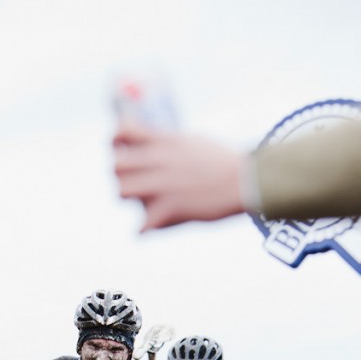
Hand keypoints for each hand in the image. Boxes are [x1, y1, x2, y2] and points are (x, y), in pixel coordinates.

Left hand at [113, 124, 244, 230]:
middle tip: (134, 181)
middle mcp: (158, 160)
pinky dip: (143, 229)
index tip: (123, 150)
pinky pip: (142, 225)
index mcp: (163, 141)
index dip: (116, 141)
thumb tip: (159, 144)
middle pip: (115, 165)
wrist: (245, 180)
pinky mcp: (171, 209)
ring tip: (142, 202)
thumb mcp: (193, 141)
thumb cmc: (224, 162)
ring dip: (129, 198)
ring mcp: (163, 185)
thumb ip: (170, 144)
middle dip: (120, 174)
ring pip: (121, 192)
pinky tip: (149, 227)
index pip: (121, 131)